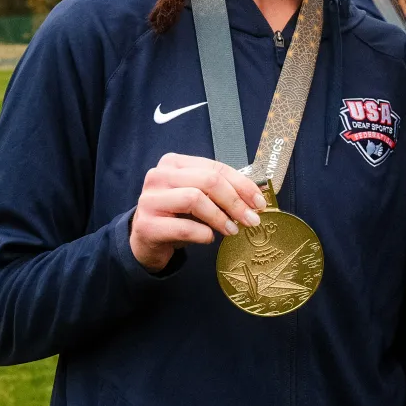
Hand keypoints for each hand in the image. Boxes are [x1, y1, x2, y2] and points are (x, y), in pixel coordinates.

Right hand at [129, 154, 268, 272]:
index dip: (241, 184)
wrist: (146, 241)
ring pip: (194, 199)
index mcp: (174, 163)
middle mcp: (159, 176)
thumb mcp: (199, 198)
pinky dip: (202, 233)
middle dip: (235, 201)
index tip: (259, 202)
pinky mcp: (147, 225)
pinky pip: (184, 227)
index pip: (215, 168)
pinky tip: (209, 238)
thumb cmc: (176, 216)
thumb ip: (221, 192)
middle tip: (251, 219)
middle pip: (207, 181)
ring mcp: (150, 199)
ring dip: (220, 217)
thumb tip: (257, 197)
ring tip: (232, 230)